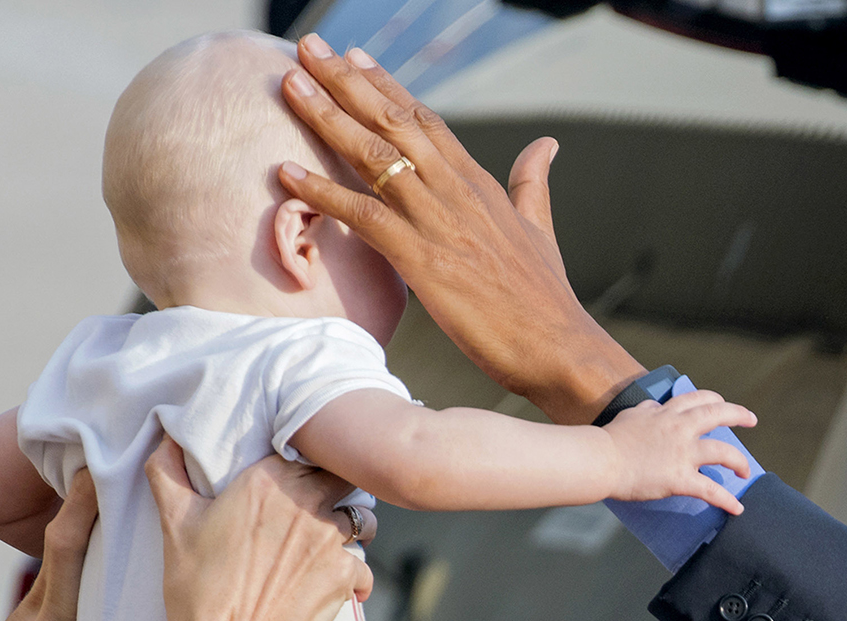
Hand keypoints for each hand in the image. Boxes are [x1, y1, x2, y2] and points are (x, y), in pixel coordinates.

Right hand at [146, 440, 372, 620]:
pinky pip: (364, 568)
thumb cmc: (197, 588)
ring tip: (329, 546)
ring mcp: (329, 539)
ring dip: (352, 530)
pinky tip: (332, 588)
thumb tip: (165, 436)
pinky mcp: (345, 574)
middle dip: (339, 489)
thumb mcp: (174, 523)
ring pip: (361, 521)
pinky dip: (354, 578)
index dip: (314, 457)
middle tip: (325, 504)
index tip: (306, 469)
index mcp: (266, 481)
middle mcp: (305, 503)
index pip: (312, 448)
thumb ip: (168, 472)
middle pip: (344, 479)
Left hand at [277, 38, 642, 423]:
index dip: (387, 86)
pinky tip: (287, 173)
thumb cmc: (547, 300)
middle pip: (393, 122)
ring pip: (373, 157)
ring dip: (326, 118)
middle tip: (308, 46)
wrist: (559, 348)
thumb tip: (545, 145)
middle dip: (346, 81)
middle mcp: (457, 192)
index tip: (354, 56)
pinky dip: (323, 193)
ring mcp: (439, 224)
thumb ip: (533, 183)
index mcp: (481, 184)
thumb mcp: (541, 229)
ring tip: (289, 85)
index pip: (426, 121)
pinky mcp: (423, 262)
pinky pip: (363, 217)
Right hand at [603, 393, 757, 513]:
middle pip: (717, 415)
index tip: (721, 403)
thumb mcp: (631, 415)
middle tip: (751, 420)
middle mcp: (679, 429)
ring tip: (745, 471)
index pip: (696, 399)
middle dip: (738, 415)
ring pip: (722, 452)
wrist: (601, 460)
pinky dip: (726, 500)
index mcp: (666, 414)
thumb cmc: (610, 440)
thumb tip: (654, 407)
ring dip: (739, 461)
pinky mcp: (680, 479)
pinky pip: (710, 490)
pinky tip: (737, 508)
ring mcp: (682, 453)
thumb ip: (647, 410)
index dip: (713, 399)